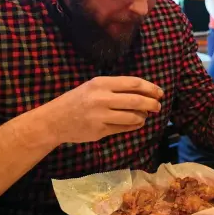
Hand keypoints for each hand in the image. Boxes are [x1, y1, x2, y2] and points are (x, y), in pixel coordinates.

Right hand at [45, 76, 162, 143]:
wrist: (54, 120)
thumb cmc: (77, 100)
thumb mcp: (94, 86)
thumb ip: (116, 87)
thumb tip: (144, 91)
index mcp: (102, 83)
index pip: (133, 83)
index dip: (150, 88)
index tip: (159, 92)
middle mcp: (102, 98)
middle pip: (136, 100)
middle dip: (151, 104)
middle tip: (158, 106)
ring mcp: (101, 116)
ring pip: (132, 116)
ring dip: (143, 116)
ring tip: (145, 115)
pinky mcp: (100, 131)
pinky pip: (124, 128)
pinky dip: (135, 125)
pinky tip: (137, 123)